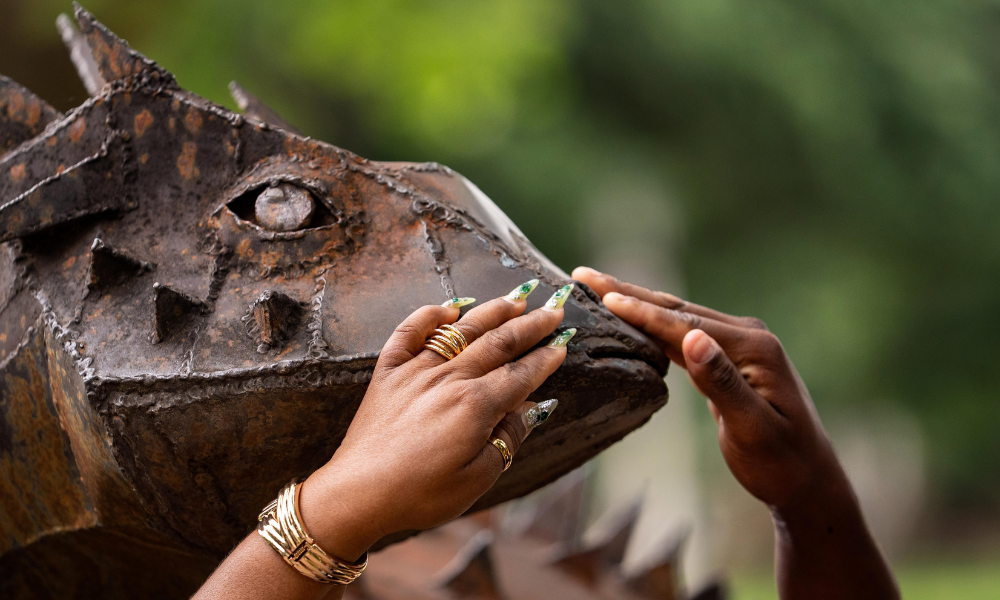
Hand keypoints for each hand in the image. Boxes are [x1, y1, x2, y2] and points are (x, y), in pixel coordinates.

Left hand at [298, 283, 572, 561]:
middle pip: (498, 343)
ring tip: (516, 298)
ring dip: (491, 311)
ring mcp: (415, 372)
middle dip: (531, 325)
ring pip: (461, 330)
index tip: (564, 342)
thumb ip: (508, 438)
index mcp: (476, 406)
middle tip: (554, 308)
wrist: (358, 495)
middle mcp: (449, 379)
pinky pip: (408, 333)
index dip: (546, 358)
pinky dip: (427, 315)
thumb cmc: (420, 494)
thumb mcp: (477, 479)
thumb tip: (532, 410)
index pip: (521, 374)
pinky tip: (446, 308)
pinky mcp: (387, 373)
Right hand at [573, 266, 839, 508]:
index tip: (603, 298)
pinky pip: (682, 335)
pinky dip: (652, 325)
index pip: (685, 324)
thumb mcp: (752, 428)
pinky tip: (629, 318)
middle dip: (628, 292)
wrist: (807, 480)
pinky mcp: (728, 358)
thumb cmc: (781, 462)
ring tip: (597, 290)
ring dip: (636, 304)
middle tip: (584, 275)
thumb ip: (721, 383)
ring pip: (676, 318)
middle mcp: (746, 336)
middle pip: (676, 310)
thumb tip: (692, 338)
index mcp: (753, 347)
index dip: (642, 312)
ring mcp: (737, 345)